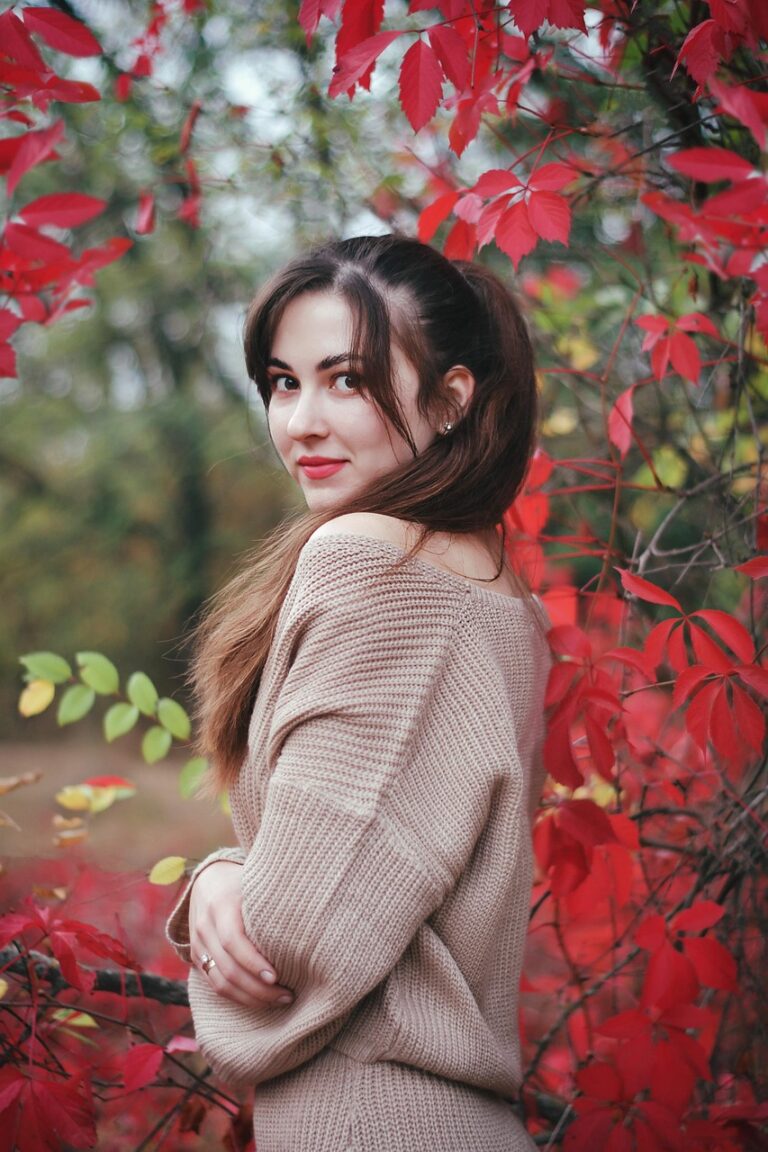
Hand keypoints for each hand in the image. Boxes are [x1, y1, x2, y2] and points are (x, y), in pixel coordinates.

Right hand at [189, 860, 293, 1007]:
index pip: (234, 941)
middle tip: (286, 996)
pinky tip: (258, 999)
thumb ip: (272, 904)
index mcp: (221, 905)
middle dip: (258, 989)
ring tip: (277, 1001)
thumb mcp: (256, 884)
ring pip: (220, 983)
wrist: (208, 880)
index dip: (254, 963)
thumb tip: (308, 927)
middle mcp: (205, 926)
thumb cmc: (243, 882)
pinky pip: (214, 984)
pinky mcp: (196, 957)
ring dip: (249, 998)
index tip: (276, 977)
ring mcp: (197, 944)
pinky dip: (237, 997)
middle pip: (228, 969)